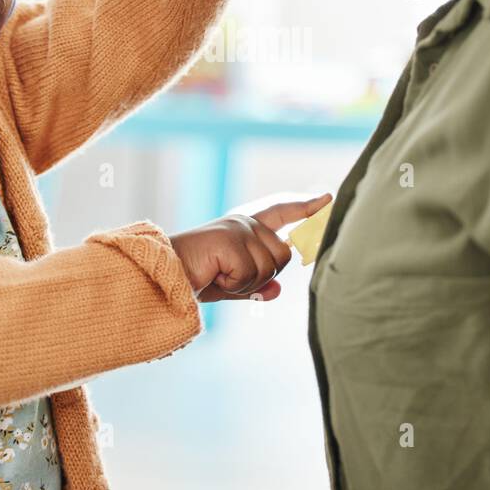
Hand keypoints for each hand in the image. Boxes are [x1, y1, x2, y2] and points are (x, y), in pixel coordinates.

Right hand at [170, 193, 332, 302]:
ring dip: (246, 283)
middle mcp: (244, 223)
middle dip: (262, 276)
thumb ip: (255, 286)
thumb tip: (277, 290)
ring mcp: (238, 229)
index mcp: (244, 228)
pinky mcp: (230, 240)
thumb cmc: (191, 280)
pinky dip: (234, 285)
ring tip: (218, 276)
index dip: (306, 208)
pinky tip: (213, 276)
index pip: (281, 213)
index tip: (328, 198)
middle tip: (227, 278)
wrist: (162, 278)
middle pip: (283, 255)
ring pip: (271, 267)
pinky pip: (252, 274)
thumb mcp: (229, 286)